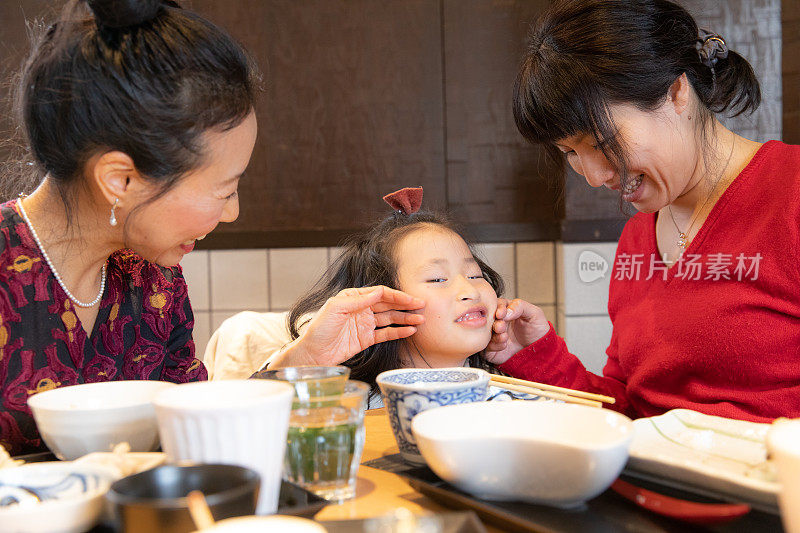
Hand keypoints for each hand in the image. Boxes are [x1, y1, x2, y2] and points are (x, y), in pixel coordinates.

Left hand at [270, 286, 424, 367]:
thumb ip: (357, 300)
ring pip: (390, 319)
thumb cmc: (318, 330)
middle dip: (405, 305)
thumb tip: (377, 292)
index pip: (380, 293)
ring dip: (405, 318)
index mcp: (353, 298)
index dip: (396, 295)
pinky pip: (385, 333)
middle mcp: (361, 309)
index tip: (409, 298)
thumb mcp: (335, 309)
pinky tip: (410, 330)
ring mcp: (365, 324)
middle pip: (388, 304)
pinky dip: (398, 332)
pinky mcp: (366, 339)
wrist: (312, 354)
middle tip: (421, 306)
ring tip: (420, 319)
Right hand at [483, 298, 550, 364]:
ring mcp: (494, 335)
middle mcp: (498, 321)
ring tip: (505, 337)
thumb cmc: (537, 330)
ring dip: (495, 334)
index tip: (501, 314)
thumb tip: (506, 311)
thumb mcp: (534, 313)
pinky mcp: (492, 348)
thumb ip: (521, 306)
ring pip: (486, 332)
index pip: (496, 304)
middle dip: (495, 323)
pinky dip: (495, 345)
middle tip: (501, 327)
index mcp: (506, 310)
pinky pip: (487, 346)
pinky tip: (504, 344)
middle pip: (488, 318)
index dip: (498, 308)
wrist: (541, 350)